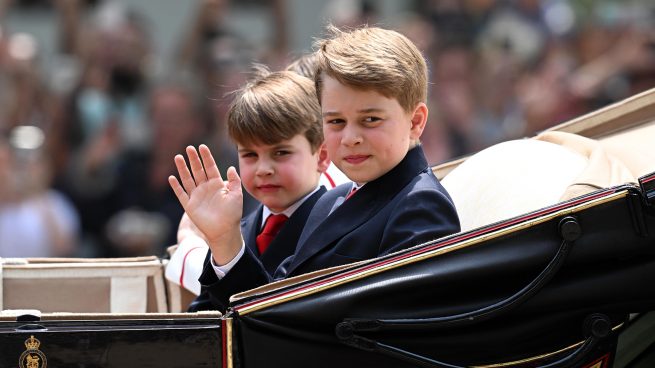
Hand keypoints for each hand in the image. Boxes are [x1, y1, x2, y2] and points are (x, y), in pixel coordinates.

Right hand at [168, 144, 242, 264]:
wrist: (224, 231)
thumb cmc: (232, 214)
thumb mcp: (236, 195)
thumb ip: (234, 181)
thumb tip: (230, 167)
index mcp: (217, 184)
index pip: (210, 167)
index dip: (206, 157)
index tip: (202, 147)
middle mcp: (205, 188)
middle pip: (198, 170)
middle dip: (193, 159)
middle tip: (189, 147)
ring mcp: (197, 196)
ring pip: (188, 179)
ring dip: (183, 168)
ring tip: (178, 157)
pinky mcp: (190, 205)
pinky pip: (181, 194)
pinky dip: (176, 186)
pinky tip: (172, 177)